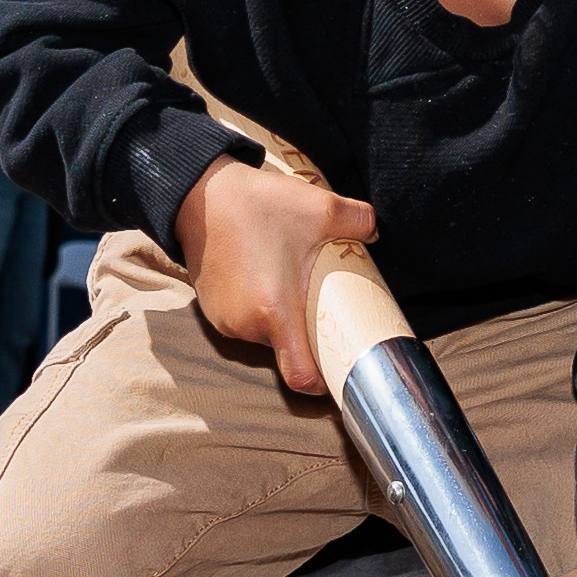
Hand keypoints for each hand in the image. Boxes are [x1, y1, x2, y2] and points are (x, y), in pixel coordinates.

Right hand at [173, 154, 381, 397]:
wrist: (199, 193)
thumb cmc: (256, 205)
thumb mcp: (317, 207)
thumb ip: (358, 220)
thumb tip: (377, 231)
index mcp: (274, 312)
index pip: (300, 376)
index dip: (323, 383)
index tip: (341, 369)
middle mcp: (245, 325)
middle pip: (287, 351)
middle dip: (307, 336)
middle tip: (324, 306)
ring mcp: (224, 320)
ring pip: (265, 336)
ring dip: (282, 321)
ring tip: (294, 289)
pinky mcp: (211, 310)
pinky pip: (245, 322)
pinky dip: (260, 312)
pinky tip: (269, 283)